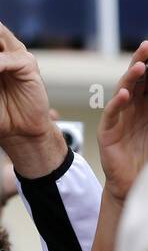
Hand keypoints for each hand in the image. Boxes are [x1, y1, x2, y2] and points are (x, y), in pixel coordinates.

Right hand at [98, 41, 147, 202]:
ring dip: (131, 79)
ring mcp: (119, 120)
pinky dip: (118, 104)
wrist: (135, 187)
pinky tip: (126, 95)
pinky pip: (112, 115)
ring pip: (123, 93)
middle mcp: (133, 109)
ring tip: (140, 66)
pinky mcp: (108, 133)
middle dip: (142, 63)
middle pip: (136, 81)